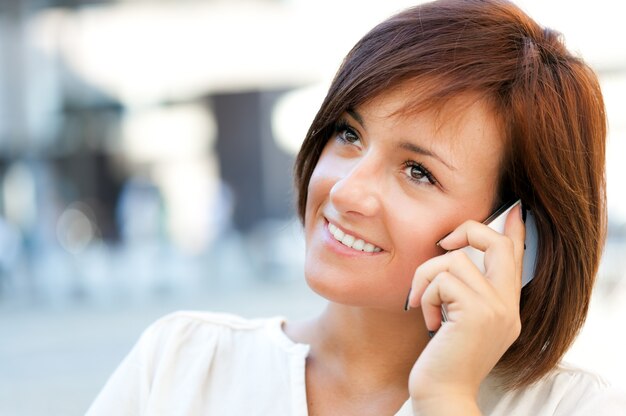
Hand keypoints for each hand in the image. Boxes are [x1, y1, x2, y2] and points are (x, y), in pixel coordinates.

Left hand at [406, 204, 525, 413]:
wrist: (442, 394)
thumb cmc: (443, 359)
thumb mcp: (459, 321)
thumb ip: (465, 293)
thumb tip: (453, 257)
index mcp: (506, 307)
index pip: (515, 259)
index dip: (514, 231)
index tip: (514, 209)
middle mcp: (508, 306)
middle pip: (498, 244)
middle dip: (468, 231)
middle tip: (443, 244)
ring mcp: (496, 309)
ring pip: (455, 260)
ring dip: (427, 279)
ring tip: (424, 306)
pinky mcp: (477, 313)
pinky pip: (442, 279)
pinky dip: (425, 296)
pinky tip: (428, 320)